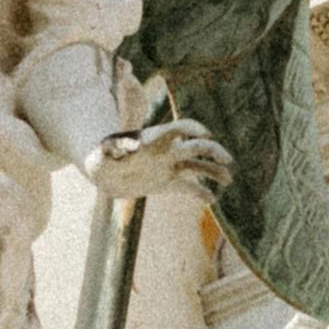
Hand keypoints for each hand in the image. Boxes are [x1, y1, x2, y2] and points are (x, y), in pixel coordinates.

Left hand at [98, 112, 231, 206]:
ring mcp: (167, 167)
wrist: (100, 173)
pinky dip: (199, 193)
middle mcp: (165, 151)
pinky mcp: (165, 183)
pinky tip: (211, 200)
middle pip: (195, 146)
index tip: (206, 134)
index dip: (192, 129)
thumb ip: (116, 147)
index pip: (178, 128)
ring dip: (213, 171)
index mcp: (154, 139)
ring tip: (229, 180)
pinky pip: (186, 188)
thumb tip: (133, 145)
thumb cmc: (100, 158)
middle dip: (212, 150)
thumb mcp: (103, 152)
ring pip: (196, 166)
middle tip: (227, 160)